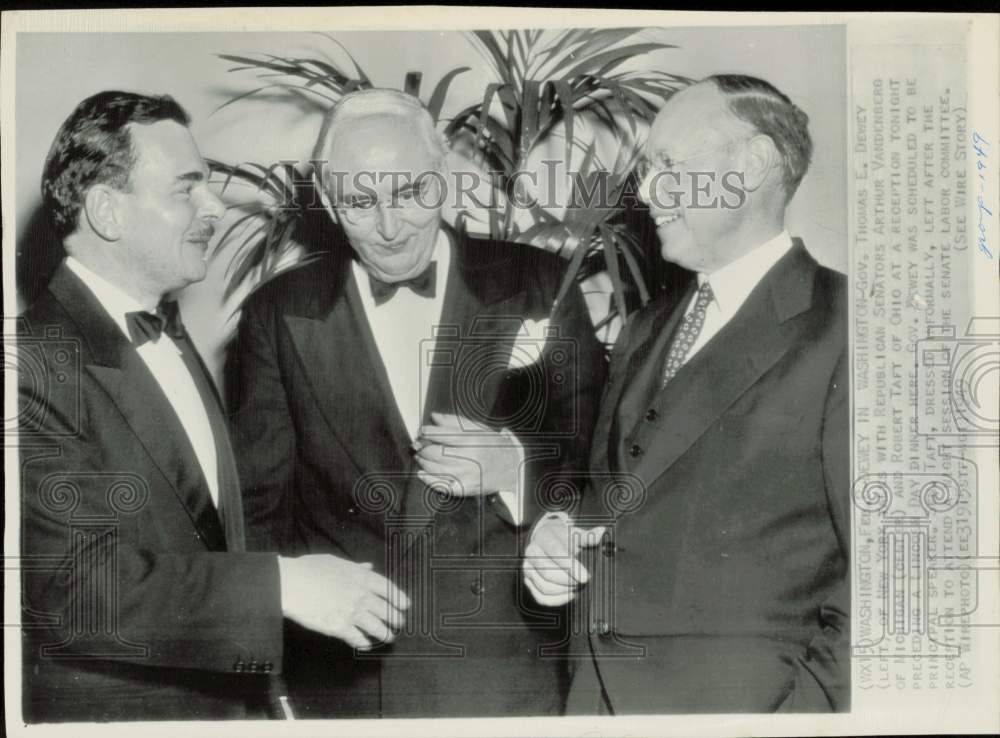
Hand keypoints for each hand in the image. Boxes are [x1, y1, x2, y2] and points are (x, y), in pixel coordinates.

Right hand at [278, 555, 409, 649]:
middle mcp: (361, 596)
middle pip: (388, 611)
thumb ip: (356, 567)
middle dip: (397, 619)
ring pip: (377, 628)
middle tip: (400, 623)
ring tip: (389, 637)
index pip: (390, 590)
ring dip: (386, 634)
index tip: (406, 606)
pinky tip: (366, 644)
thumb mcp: (336, 562)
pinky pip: (358, 639)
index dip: (400, 599)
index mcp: (362, 578)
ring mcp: (352, 613)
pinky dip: (364, 643)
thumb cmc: (310, 569)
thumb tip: (368, 567)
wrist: (291, 584)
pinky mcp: (339, 628)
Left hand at [413, 412, 521, 496]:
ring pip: (435, 468)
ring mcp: (467, 475)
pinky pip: (441, 485)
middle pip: (436, 452)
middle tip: (417, 444)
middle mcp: (470, 458)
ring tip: (420, 456)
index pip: (442, 435)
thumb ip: (455, 422)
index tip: (421, 431)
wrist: (512, 469)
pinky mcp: (465, 489)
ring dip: (423, 461)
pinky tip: (422, 473)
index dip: (427, 433)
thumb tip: (434, 417)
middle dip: (422, 447)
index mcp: (473, 441)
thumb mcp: (479, 429)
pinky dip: (428, 479)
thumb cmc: (494, 446)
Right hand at [523, 514, 606, 606]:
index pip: (556, 552)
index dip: (571, 566)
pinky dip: (558, 600)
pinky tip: (571, 595)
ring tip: (579, 588)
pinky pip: (541, 598)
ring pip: (544, 587)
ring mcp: (527, 568)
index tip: (586, 577)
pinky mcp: (528, 582)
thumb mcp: (575, 533)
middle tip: (584, 583)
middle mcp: (531, 552)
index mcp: (543, 537)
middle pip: (548, 573)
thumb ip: (587, 536)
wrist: (546, 539)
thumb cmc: (563, 537)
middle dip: (569, 581)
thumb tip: (601, 532)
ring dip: (564, 591)